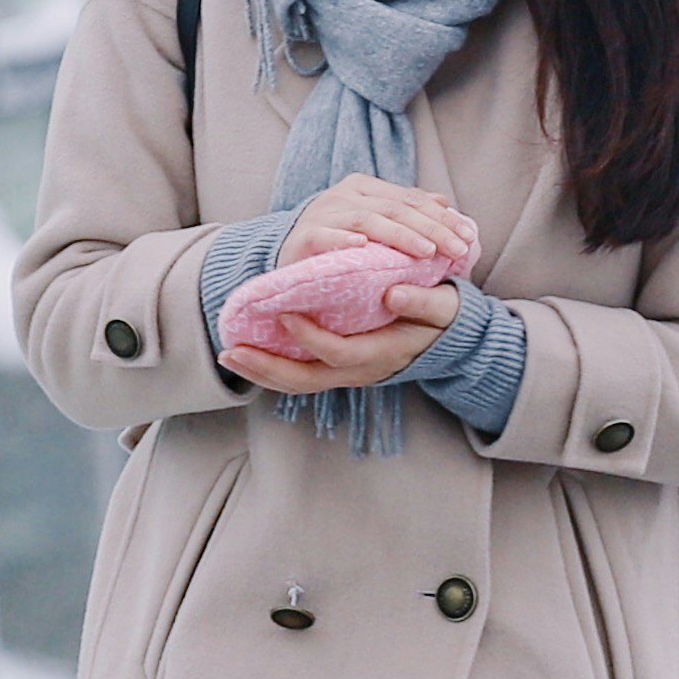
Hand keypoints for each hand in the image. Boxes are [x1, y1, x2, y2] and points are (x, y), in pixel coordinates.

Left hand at [237, 281, 458, 390]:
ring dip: (262, 372)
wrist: (449, 340)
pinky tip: (248, 355)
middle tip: (231, 351)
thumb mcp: (444, 308)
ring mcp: (347, 374)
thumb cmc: (443, 318)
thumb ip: (424, 303)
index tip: (286, 314)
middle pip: (307, 379)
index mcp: (382, 354)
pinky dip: (272, 369)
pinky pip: (300, 376)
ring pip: (298, 383)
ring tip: (230, 356)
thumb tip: (395, 295)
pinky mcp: (337, 369)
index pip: (338, 352)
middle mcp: (360, 371)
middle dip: (267, 367)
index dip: (311, 338)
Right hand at [277, 175, 475, 279]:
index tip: (469, 237)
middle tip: (458, 249)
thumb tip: (445, 202)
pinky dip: (344, 239)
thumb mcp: (376, 224)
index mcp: (365, 188)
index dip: (442, 217)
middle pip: (396, 209)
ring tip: (426, 252)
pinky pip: (325, 236)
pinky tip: (363, 246)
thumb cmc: (338, 242)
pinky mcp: (304, 236)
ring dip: (400, 236)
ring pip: (368, 220)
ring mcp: (323, 213)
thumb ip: (407, 212)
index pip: (411, 199)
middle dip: (431, 229)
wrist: (288, 257)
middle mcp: (345, 195)